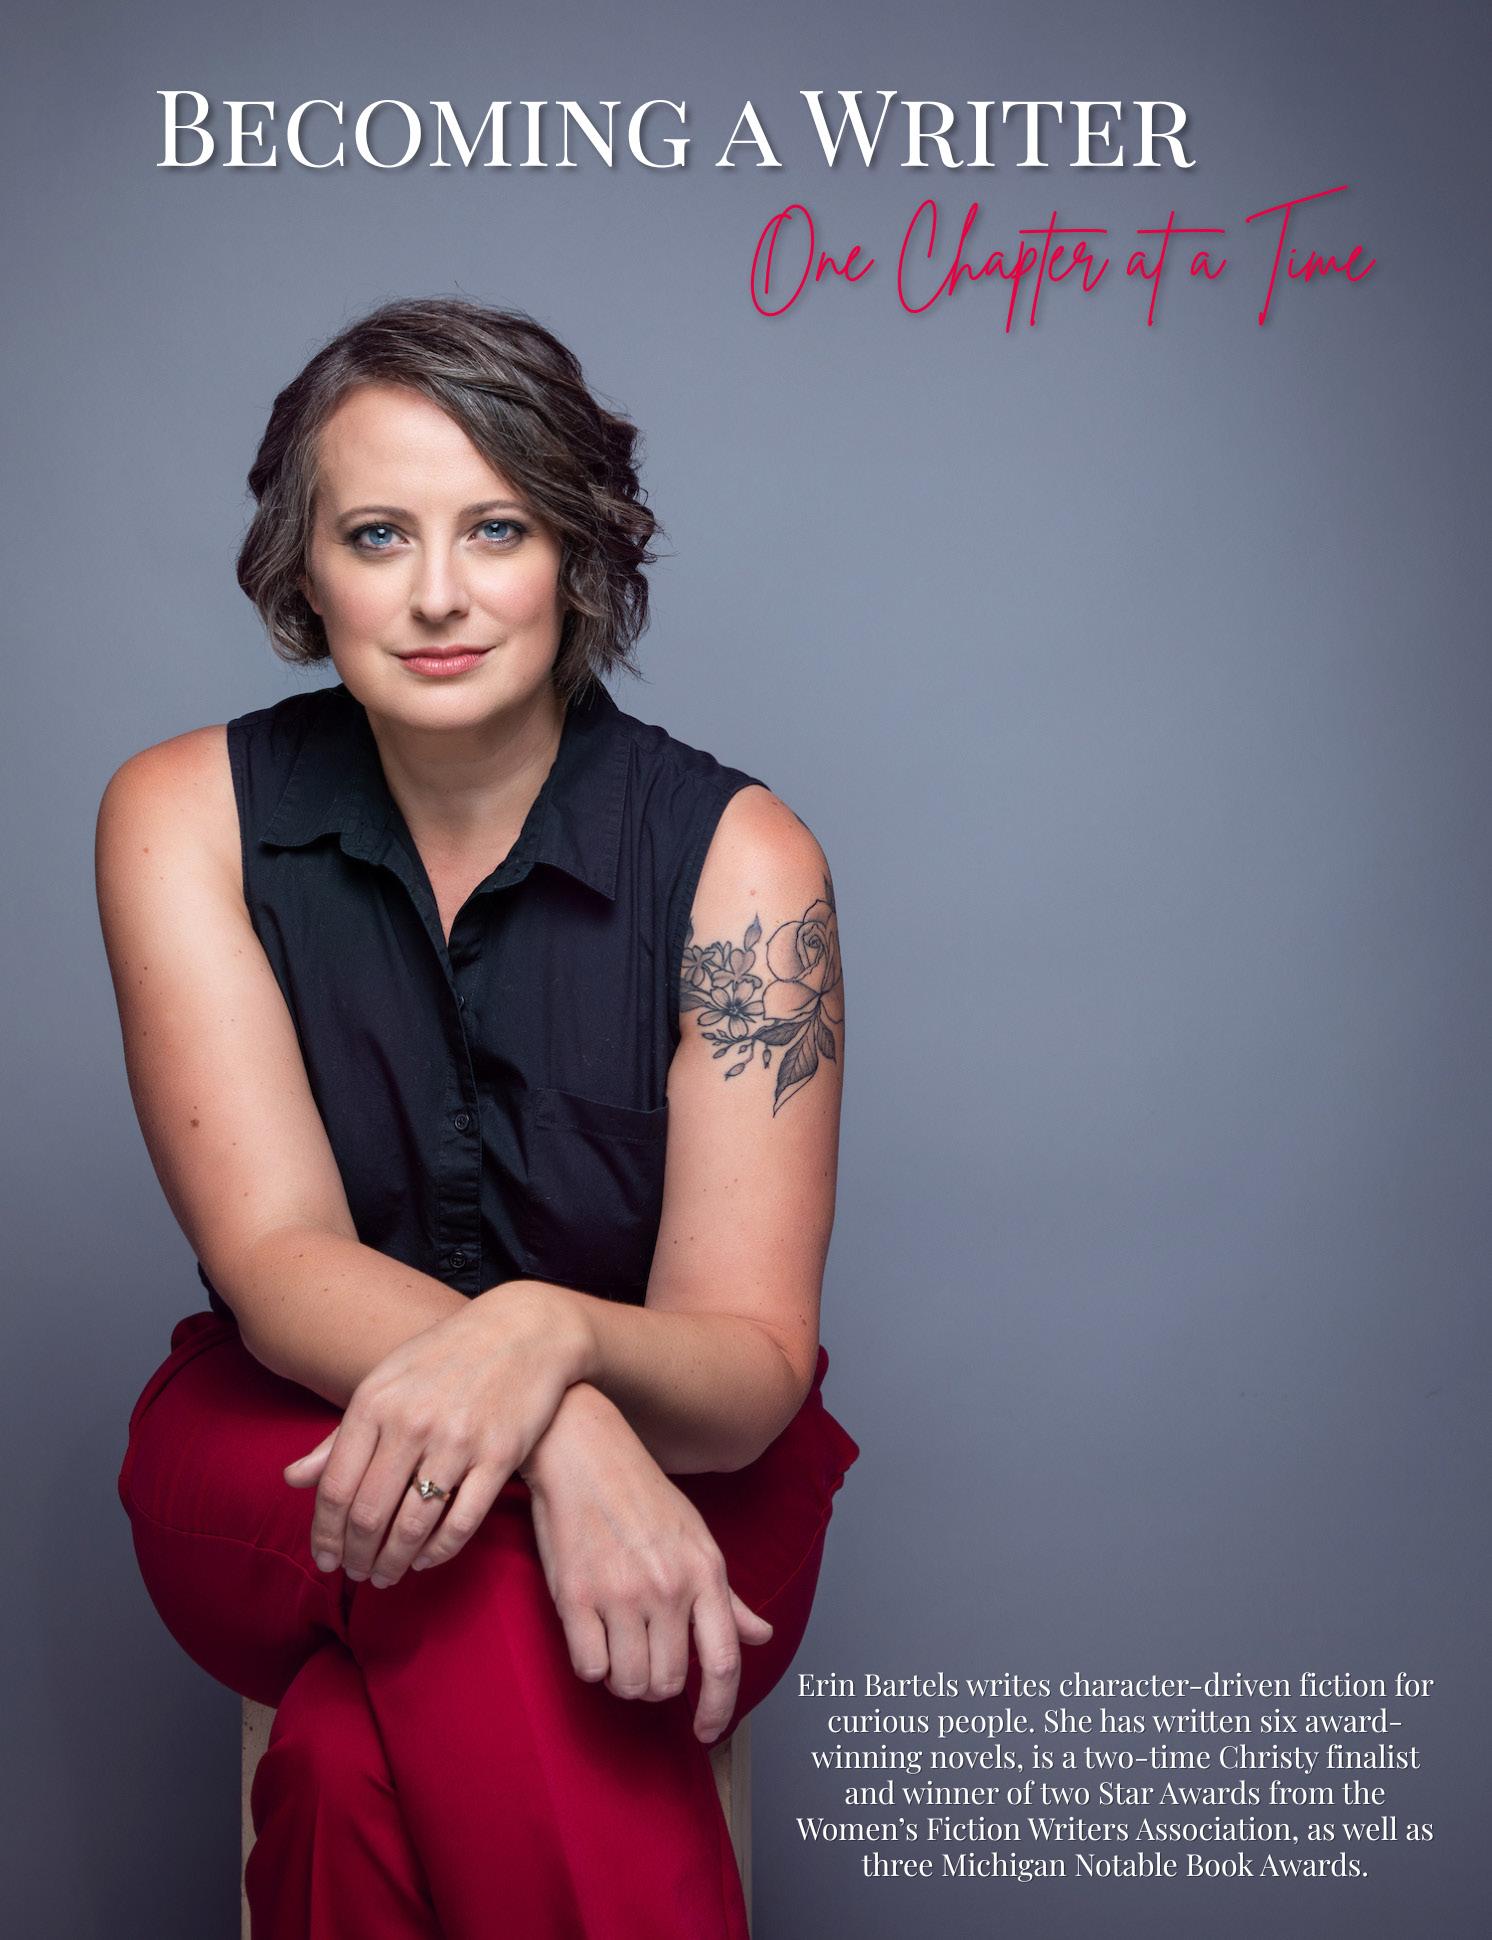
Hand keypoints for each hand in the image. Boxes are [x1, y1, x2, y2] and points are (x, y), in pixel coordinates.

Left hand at [282, 1282, 578, 1587]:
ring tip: (385, 1576)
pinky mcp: (499, 1455)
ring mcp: (458, 1440)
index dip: (325, 1534)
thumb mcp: (385, 1382)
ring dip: (393, 1563)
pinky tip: (425, 1560)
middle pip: (369, 1514)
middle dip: (356, 1556)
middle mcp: (412, 1423)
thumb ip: (340, 1436)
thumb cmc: (446, 1357)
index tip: (325, 1559)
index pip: (335, 1488)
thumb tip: (292, 1479)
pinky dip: (438, 1552)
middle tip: (356, 1574)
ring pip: (412, 1526)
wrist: (523, 1329)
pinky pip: (462, 1522)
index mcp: (375, 1402)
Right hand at [521, 1382, 772, 1745]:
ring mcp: (622, 1594)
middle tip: (643, 1656)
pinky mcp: (576, 1597)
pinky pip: (590, 1668)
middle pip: (669, 1682)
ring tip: (618, 1645)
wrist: (584, 1452)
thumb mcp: (696, 1538)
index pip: (724, 1661)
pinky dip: (591, 1663)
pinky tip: (591, 1634)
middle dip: (656, 1684)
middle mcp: (668, 1587)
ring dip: (623, 1678)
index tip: (708, 1733)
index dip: (719, 1709)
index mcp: (705, 1572)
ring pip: (629, 1683)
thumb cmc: (642, 1494)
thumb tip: (762, 1636)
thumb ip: (727, 1597)